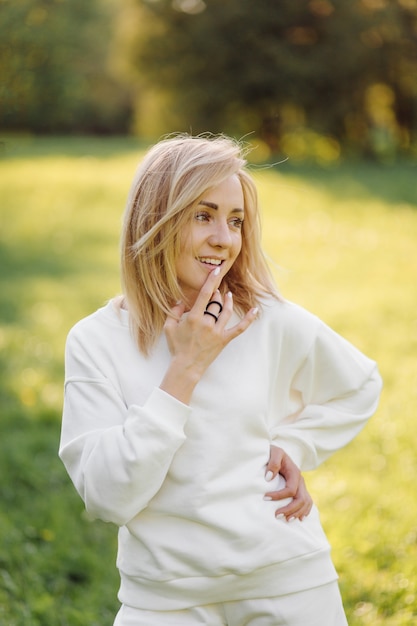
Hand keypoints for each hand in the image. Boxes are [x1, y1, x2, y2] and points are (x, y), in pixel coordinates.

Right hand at [161, 268, 257, 403]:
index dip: (211, 281)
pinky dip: (248, 319)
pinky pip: (239, 328)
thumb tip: (180, 300)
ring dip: (227, 301)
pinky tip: (255, 310)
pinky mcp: (224, 340)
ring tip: (227, 295)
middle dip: (216, 295)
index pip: (204, 294)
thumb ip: (173, 311)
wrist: (186, 367)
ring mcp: (217, 331)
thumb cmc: (176, 347)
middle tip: (215, 292)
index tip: (216, 271)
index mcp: (193, 317)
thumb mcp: (169, 327)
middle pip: (215, 302)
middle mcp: (207, 323)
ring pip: (225, 311)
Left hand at [264, 445, 312, 520]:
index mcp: (295, 472)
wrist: (278, 451)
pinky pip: (307, 502)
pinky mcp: (300, 489)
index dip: (279, 496)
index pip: (290, 489)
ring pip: (306, 502)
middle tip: (277, 516)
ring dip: (297, 513)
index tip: (265, 498)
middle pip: (301, 499)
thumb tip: (269, 478)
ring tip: (286, 520)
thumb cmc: (274, 452)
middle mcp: (300, 480)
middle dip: (290, 509)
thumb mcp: (274, 452)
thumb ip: (273, 462)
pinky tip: (299, 518)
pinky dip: (305, 511)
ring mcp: (302, 485)